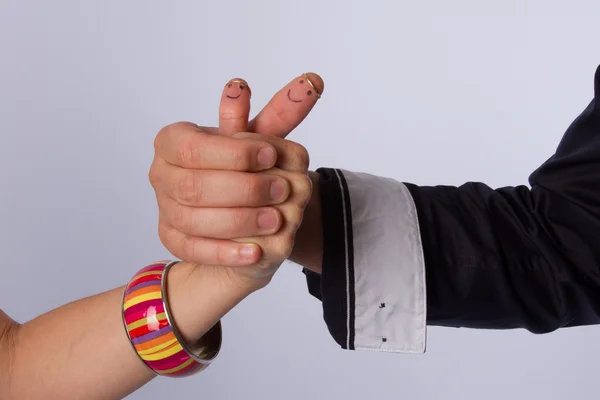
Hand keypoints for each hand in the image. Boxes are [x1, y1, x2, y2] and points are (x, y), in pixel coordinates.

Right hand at [150, 73, 323, 286]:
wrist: (232, 204)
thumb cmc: (244, 165)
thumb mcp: (262, 138)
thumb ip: (281, 113)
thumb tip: (313, 81)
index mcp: (173, 140)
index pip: (194, 147)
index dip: (234, 153)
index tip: (272, 156)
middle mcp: (160, 173)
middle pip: (194, 187)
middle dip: (243, 190)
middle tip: (284, 190)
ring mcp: (164, 208)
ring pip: (194, 221)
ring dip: (239, 222)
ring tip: (277, 219)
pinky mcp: (172, 239)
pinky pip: (194, 250)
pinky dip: (226, 252)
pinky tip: (255, 251)